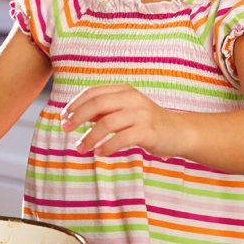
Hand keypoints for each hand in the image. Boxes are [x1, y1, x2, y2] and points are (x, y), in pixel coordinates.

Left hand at [60, 83, 187, 157]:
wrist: (179, 132)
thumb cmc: (146, 122)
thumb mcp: (124, 111)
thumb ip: (103, 111)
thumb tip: (74, 115)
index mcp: (124, 90)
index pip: (93, 92)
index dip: (75, 104)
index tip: (64, 117)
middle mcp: (132, 99)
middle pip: (97, 104)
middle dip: (77, 117)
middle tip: (65, 129)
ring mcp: (141, 114)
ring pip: (107, 123)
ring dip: (89, 136)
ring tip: (80, 148)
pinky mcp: (148, 131)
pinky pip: (122, 138)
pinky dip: (107, 146)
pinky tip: (100, 153)